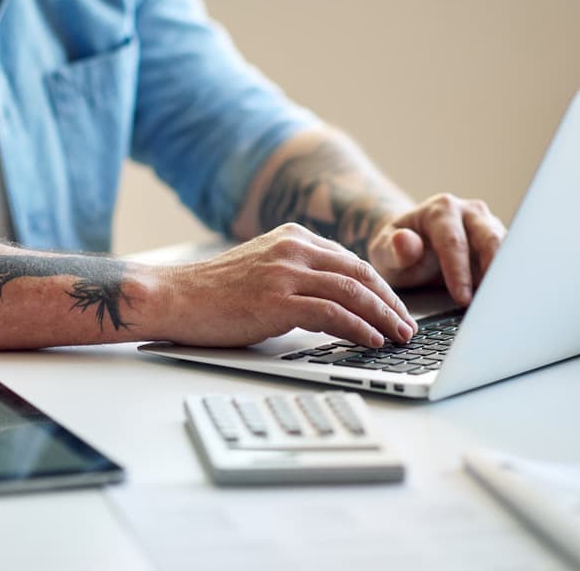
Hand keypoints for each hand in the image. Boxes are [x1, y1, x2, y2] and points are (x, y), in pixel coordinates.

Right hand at [141, 224, 415, 347]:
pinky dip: (359, 328)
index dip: (380, 287)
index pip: (351, 261)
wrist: (172, 296)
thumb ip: (296, 276)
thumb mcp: (263, 270)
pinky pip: (332, 313)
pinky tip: (372, 340)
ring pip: (353, 292)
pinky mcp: (276, 300)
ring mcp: (285, 272)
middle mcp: (294, 249)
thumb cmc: (212, 293)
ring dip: (383, 316)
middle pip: (360, 273)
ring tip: (399, 336)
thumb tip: (333, 304)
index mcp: (293, 238)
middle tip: (408, 324)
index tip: (395, 308)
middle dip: (390, 302)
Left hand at [365, 193, 506, 304]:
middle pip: (489, 239)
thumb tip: (405, 241)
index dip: (459, 272)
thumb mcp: (383, 252)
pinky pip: (510, 261)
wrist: (409, 245)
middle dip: (492, 272)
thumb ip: (392, 249)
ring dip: (506, 277)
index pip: (454, 242)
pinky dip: (509, 280)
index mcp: (441, 210)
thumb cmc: (396, 250)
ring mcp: (487, 226)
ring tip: (504, 305)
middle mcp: (469, 213)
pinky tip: (508, 301)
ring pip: (507, 249)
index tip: (462, 299)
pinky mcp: (499, 243)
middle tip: (492, 303)